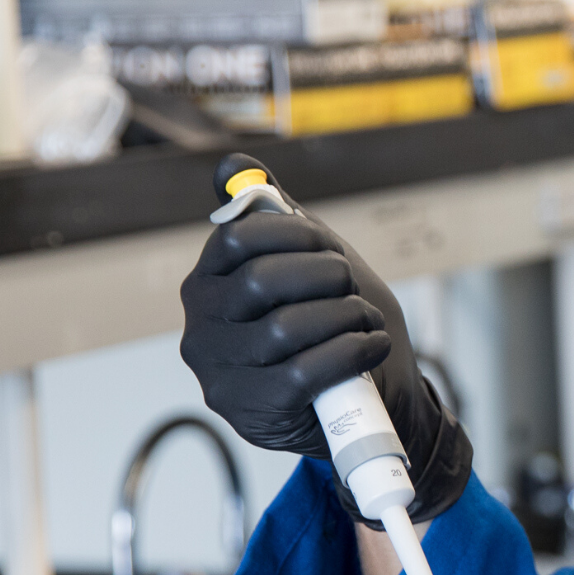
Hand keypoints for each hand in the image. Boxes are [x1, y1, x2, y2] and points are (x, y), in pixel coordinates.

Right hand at [179, 153, 469, 518]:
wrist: (358, 406)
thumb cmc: (328, 330)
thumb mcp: (302, 267)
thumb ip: (270, 218)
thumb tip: (233, 163)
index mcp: (206, 286)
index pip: (236, 239)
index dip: (291, 233)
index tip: (327, 244)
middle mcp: (201, 331)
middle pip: (263, 280)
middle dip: (324, 275)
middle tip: (351, 284)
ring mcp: (221, 376)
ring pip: (287, 327)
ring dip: (345, 315)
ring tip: (367, 319)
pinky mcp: (253, 411)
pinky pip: (307, 370)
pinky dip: (353, 350)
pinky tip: (372, 345)